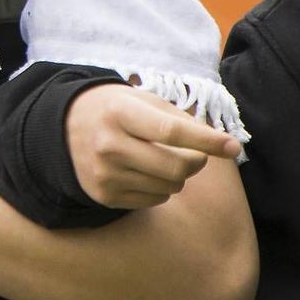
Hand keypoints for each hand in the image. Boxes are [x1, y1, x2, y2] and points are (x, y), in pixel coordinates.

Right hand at [67, 83, 241, 209]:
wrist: (65, 129)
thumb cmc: (116, 110)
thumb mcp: (142, 100)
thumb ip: (180, 119)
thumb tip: (223, 144)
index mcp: (120, 113)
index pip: (172, 131)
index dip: (207, 140)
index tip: (233, 146)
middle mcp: (109, 145)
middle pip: (176, 165)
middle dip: (197, 161)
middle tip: (196, 153)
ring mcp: (106, 174)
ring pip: (170, 186)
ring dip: (179, 175)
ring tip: (163, 158)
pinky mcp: (105, 196)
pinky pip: (155, 199)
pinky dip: (162, 187)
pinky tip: (146, 171)